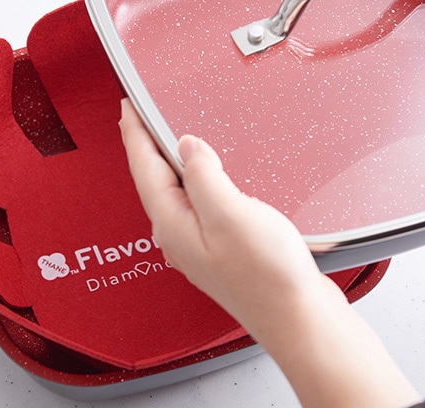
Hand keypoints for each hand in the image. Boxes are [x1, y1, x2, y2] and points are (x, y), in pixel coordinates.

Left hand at [118, 98, 330, 335]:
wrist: (297, 317)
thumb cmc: (266, 276)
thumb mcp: (229, 213)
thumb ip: (203, 175)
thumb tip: (186, 146)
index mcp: (174, 224)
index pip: (144, 168)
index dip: (134, 133)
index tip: (127, 107)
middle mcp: (181, 236)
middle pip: (154, 181)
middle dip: (146, 146)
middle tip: (140, 117)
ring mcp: (201, 244)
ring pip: (176, 194)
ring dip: (171, 163)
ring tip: (169, 139)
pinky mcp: (223, 248)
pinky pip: (200, 204)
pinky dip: (197, 181)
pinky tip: (210, 178)